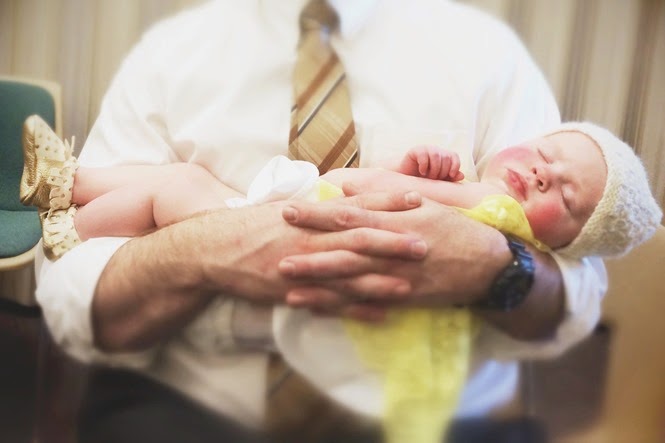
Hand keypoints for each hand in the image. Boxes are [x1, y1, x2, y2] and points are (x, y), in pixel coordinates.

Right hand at [93, 189, 428, 349]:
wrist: (212, 248)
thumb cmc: (248, 225)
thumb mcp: (282, 208)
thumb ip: (314, 207)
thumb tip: (338, 199)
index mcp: (310, 216)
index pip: (356, 205)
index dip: (387, 202)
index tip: (416, 198)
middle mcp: (311, 239)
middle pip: (359, 239)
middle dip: (394, 242)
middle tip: (426, 244)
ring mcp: (303, 266)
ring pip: (349, 274)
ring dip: (381, 279)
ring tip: (411, 283)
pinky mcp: (294, 291)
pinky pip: (331, 303)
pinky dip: (356, 309)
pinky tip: (380, 315)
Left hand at [278, 190, 510, 310]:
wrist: (488, 264)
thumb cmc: (453, 228)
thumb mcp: (423, 203)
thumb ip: (381, 198)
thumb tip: (346, 189)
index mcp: (395, 220)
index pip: (349, 215)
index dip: (317, 214)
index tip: (289, 210)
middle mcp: (392, 248)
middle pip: (345, 250)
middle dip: (310, 251)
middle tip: (277, 253)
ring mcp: (397, 276)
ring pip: (352, 280)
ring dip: (319, 283)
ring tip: (288, 284)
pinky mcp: (402, 297)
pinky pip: (366, 303)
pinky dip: (341, 305)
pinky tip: (318, 307)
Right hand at [398, 145, 464, 180]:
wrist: (405, 180)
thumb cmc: (423, 181)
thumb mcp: (438, 181)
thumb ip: (450, 178)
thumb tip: (461, 176)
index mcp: (443, 156)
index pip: (454, 156)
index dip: (455, 165)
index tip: (450, 175)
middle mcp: (436, 151)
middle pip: (445, 157)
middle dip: (442, 172)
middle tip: (434, 180)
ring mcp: (426, 149)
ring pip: (436, 155)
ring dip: (434, 169)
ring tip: (428, 177)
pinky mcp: (415, 150)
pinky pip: (424, 155)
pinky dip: (424, 166)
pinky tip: (421, 172)